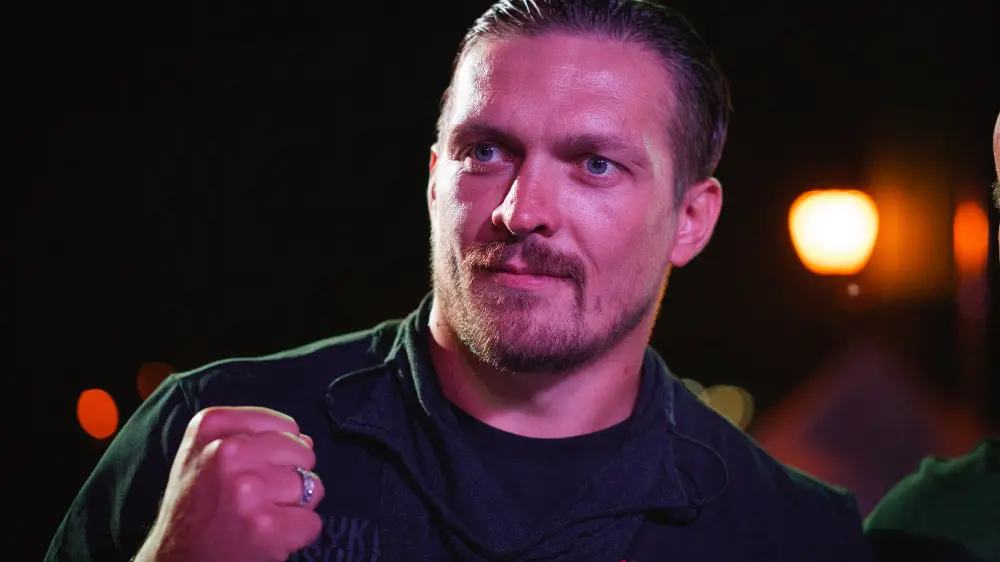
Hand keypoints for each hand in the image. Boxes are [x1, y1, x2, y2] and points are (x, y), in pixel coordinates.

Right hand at [135, 406, 325, 561]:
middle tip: (256, 498)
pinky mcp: (265, 526)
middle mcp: (226, 451)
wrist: (175, 559)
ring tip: (259, 516)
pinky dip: (297, 533)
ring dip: (293, 506)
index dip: (279, 451)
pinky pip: (312, 521)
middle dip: (289, 476)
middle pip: (302, 452)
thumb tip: (306, 441)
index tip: (252, 469)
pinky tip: (266, 536)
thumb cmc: (196, 506)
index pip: (285, 425)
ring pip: (310, 486)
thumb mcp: (205, 453)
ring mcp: (246, 489)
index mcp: (211, 426)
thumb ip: (255, 437)